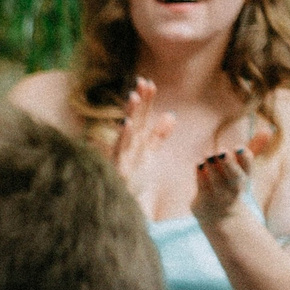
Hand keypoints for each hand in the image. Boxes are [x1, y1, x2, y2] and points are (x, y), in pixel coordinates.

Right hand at [107, 77, 175, 220]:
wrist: (124, 207)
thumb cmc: (134, 181)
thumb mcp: (149, 155)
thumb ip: (159, 136)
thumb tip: (171, 115)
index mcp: (136, 141)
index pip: (142, 117)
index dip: (146, 100)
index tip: (149, 82)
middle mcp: (128, 146)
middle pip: (136, 120)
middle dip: (139, 102)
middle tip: (143, 82)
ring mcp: (122, 156)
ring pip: (127, 132)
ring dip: (130, 114)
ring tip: (134, 96)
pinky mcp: (118, 167)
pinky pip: (121, 150)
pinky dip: (124, 136)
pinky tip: (127, 124)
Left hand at [194, 146, 252, 226]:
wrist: (222, 219)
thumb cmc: (233, 187)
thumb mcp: (245, 171)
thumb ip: (252, 150)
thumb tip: (267, 131)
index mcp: (245, 178)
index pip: (247, 168)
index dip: (244, 158)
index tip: (239, 148)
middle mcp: (234, 188)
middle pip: (234, 176)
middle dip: (229, 164)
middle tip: (222, 151)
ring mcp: (219, 196)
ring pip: (216, 181)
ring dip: (212, 168)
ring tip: (208, 155)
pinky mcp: (204, 201)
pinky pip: (202, 187)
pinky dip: (201, 175)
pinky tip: (199, 163)